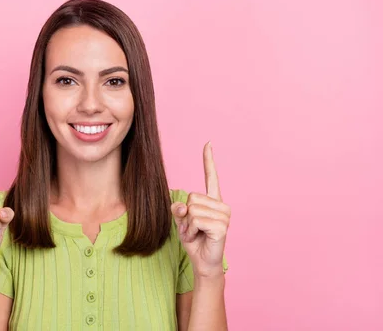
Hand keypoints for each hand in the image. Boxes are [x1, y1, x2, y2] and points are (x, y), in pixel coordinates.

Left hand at [171, 141, 230, 278]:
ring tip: (196, 233)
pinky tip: (200, 237)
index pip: (211, 176)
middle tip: (192, 228)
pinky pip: (195, 220)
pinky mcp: (221, 226)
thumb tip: (183, 205)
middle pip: (191, 197)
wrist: (203, 261)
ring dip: (187, 225)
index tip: (208, 143)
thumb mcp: (182, 220)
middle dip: (185, 215)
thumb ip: (179, 208)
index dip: (208, 160)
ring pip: (192, 209)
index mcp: (213, 200)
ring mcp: (224, 216)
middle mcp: (222, 205)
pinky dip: (191, 230)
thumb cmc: (195, 240)